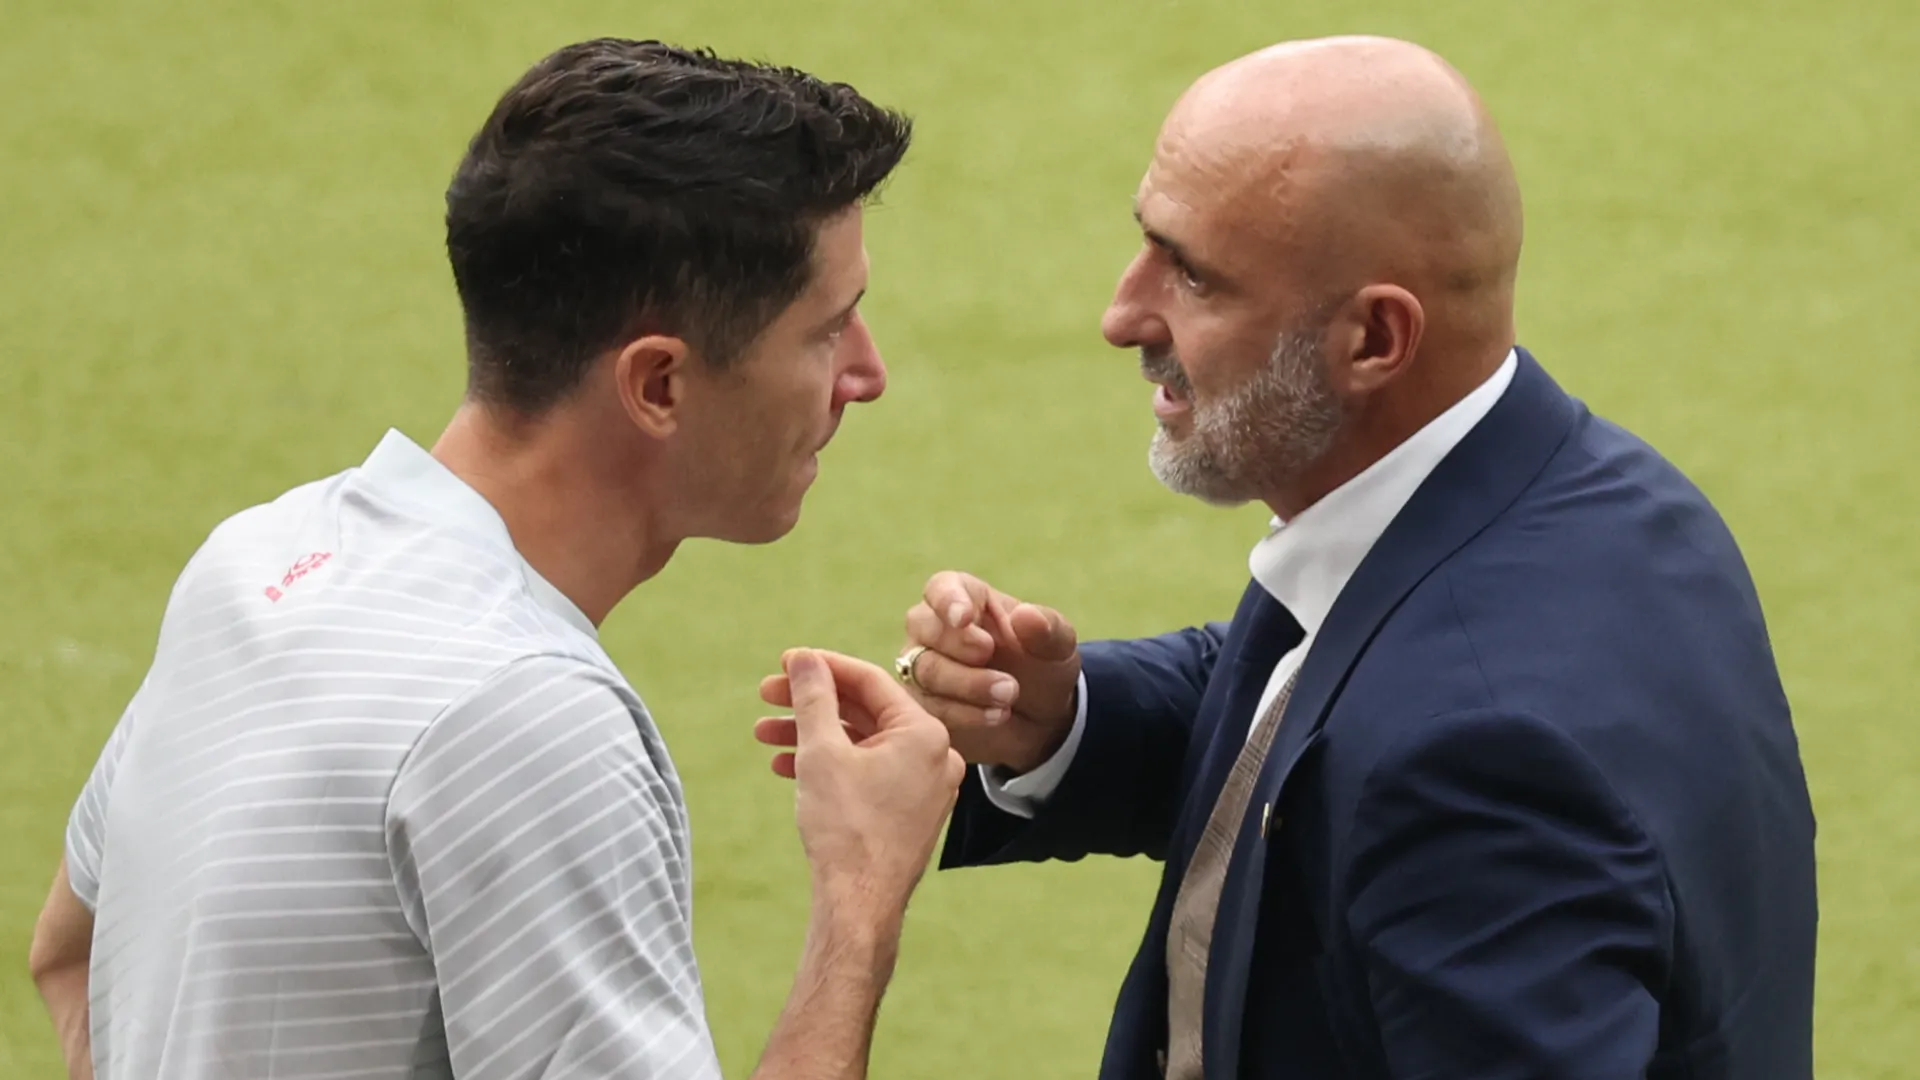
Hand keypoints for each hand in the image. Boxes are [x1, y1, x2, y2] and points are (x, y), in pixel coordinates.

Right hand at [756, 649, 965, 914]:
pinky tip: (786, 766)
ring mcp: (924, 786)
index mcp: (925, 733)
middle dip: (810, 704)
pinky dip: (830, 765)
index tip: (786, 662)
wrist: (859, 904)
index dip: (822, 667)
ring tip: (765, 734)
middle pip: (864, 712)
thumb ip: (813, 697)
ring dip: (812, 735)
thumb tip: (804, 659)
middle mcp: (934, 755)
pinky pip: (867, 773)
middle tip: (766, 696)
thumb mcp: (822, 752)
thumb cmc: (846, 829)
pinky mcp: (908, 811)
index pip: (870, 680)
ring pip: (861, 744)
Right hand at [901, 571, 1081, 772]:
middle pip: (925, 628)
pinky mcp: (923, 705)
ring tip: (1009, 695)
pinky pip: (929, 707)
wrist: (1041, 719)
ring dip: (969, 685)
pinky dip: (964, 714)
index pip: (941, 588)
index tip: (964, 618)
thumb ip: (1047, 628)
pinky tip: (997, 715)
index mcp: (965, 598)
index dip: (948, 600)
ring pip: (925, 671)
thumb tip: (1025, 615)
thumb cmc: (1043, 666)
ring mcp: (923, 667)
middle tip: (1001, 664)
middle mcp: (934, 628)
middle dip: (961, 648)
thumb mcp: (1058, 646)